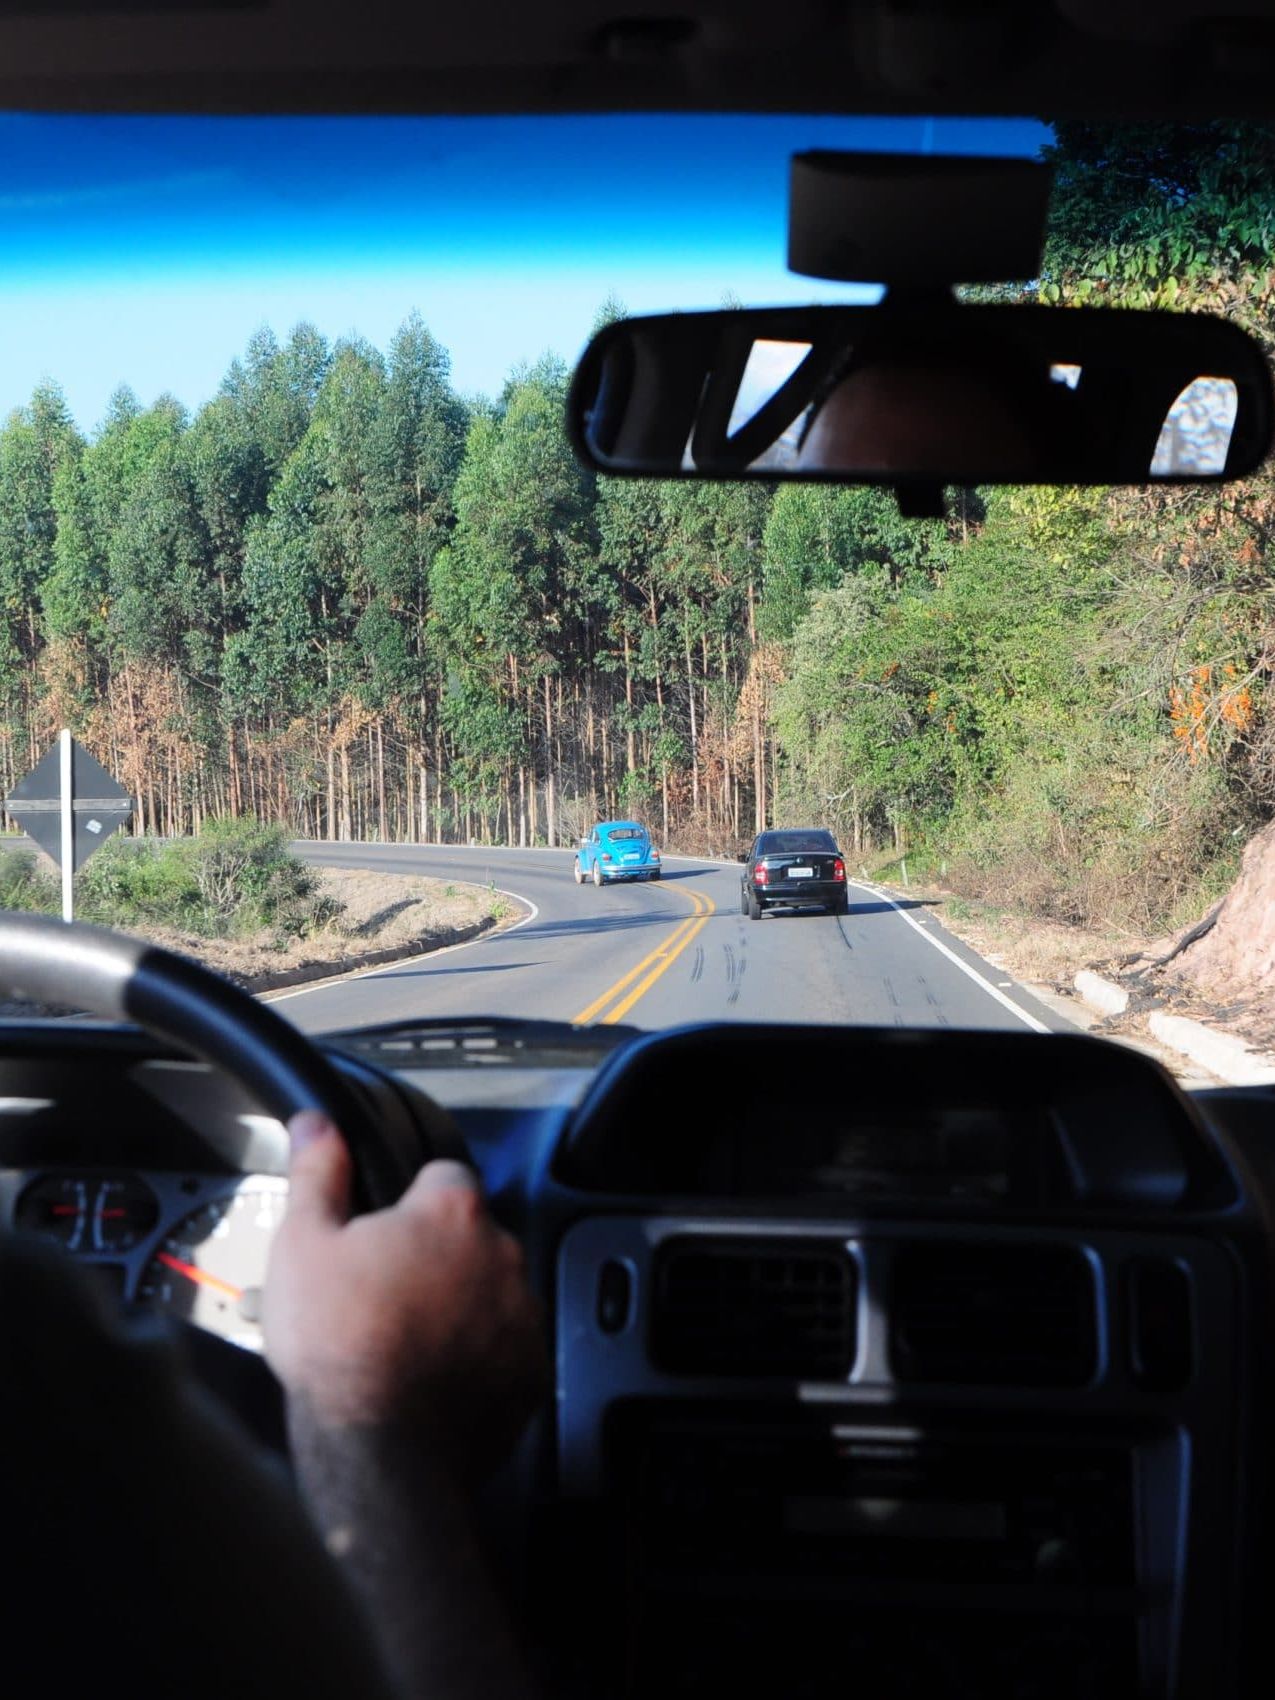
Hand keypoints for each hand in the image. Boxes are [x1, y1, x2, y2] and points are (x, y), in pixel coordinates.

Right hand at [263, 1113, 546, 1473]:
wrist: (377, 1454)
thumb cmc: (337, 1345)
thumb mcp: (303, 1245)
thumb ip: (317, 1174)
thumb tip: (317, 1122)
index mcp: (452, 1212)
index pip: (442, 1176)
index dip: (407, 1203)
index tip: (378, 1238)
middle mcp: (502, 1254)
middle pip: (469, 1236)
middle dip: (435, 1257)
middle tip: (383, 1296)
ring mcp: (523, 1315)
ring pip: (490, 1292)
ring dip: (460, 1306)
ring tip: (404, 1343)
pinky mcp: (530, 1372)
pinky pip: (505, 1348)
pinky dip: (478, 1357)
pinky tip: (432, 1379)